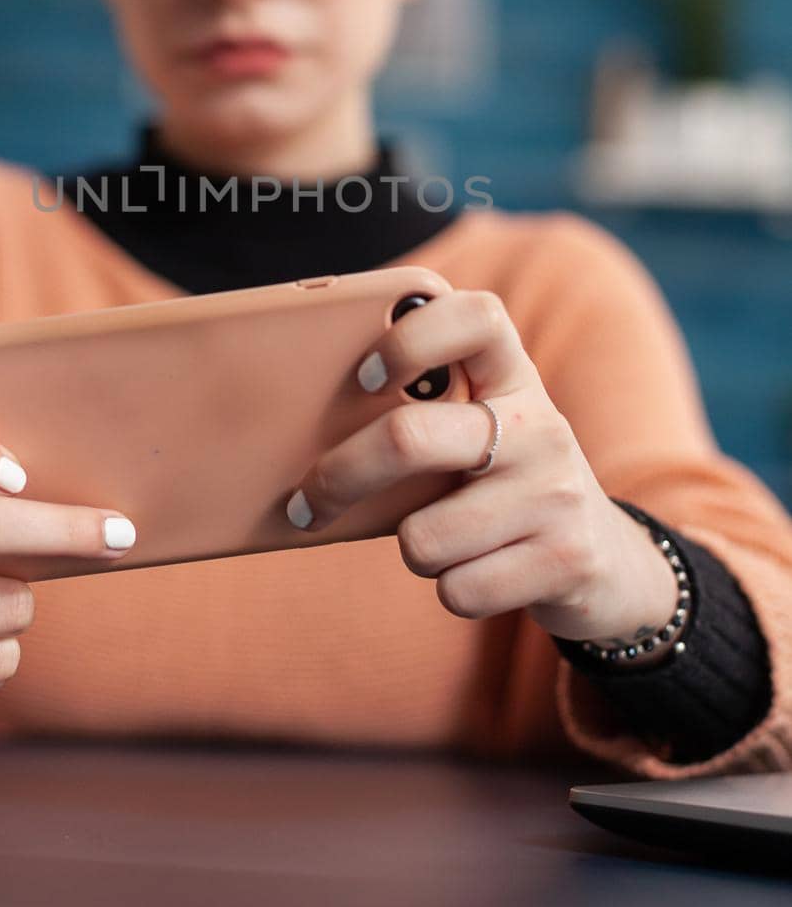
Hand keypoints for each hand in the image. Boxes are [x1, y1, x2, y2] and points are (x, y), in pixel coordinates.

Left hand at [284, 288, 680, 652]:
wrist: (606, 562)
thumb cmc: (502, 486)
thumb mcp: (476, 434)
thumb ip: (420, 415)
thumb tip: (300, 437)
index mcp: (512, 375)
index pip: (475, 316)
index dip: (412, 336)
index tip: (365, 375)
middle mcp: (539, 423)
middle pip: (410, 438)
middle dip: (339, 477)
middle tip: (307, 501)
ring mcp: (556, 492)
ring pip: (422, 536)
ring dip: (413, 550)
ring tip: (442, 540)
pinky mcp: (566, 559)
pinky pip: (457, 588)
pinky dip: (451, 590)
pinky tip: (479, 574)